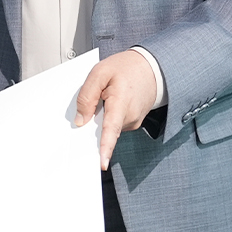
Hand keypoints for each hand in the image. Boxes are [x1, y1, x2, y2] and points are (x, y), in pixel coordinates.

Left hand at [74, 50, 157, 170]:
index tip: (102, 163)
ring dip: (100, 116)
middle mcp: (130, 116)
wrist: (151, 68)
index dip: (106, 148)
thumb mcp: (100, 72)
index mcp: (121, 102)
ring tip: (105, 95)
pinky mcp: (132, 123)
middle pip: (104, 130)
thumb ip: (87, 95)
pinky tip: (109, 102)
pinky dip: (107, 117)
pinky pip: (113, 125)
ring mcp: (133, 122)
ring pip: (107, 127)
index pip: (112, 129)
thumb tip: (80, 120)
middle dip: (93, 122)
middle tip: (93, 102)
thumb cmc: (127, 68)